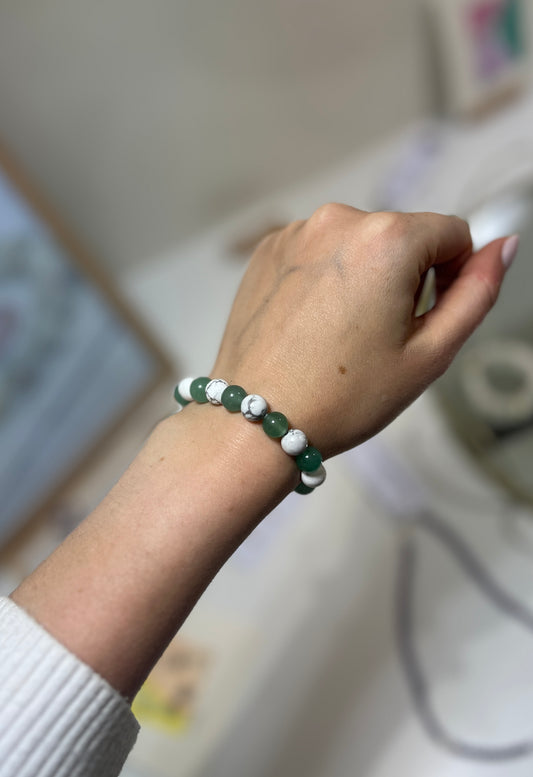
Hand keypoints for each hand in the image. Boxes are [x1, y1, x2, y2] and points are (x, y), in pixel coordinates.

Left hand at [213, 203, 511, 457]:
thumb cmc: (341, 397)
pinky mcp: (268, 250)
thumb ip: (477, 293)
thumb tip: (503, 247)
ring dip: (363, 278)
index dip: (451, 277)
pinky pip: (318, 252)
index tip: (423, 317)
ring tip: (341, 335)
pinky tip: (312, 325)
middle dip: (404, 279)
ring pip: (358, 244)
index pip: (452, 232)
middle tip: (378, 337)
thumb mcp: (429, 354)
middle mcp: (338, 220)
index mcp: (386, 239)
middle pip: (403, 236)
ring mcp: (296, 232)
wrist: (255, 421)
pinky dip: (325, 279)